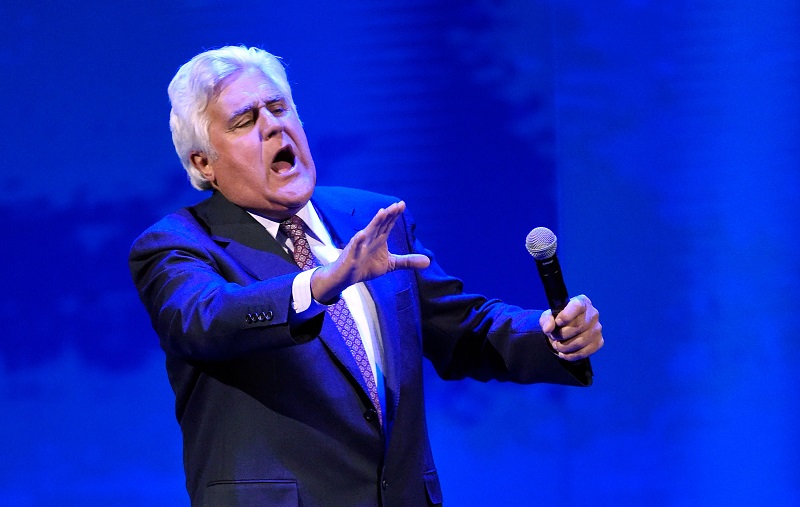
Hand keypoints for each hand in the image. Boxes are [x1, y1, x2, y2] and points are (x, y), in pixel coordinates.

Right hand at [311, 201, 429, 301]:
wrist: (346, 277)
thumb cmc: (366, 267)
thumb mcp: (390, 264)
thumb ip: (408, 261)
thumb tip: (428, 261)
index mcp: (379, 239)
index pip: (387, 225)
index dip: (394, 215)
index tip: (402, 204)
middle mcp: (369, 239)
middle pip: (380, 225)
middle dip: (388, 215)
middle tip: (397, 205)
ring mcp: (360, 246)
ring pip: (368, 232)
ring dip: (375, 222)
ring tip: (383, 213)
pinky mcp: (351, 256)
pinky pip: (355, 248)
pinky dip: (358, 241)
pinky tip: (361, 234)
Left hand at [539, 294, 602, 360]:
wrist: (566, 330)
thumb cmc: (558, 319)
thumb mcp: (548, 317)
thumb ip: (546, 320)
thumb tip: (548, 328)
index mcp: (582, 302)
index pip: (577, 306)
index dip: (566, 316)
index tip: (558, 322)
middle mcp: (593, 314)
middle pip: (578, 326)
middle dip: (562, 334)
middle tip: (554, 336)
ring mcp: (597, 328)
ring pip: (581, 341)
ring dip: (565, 347)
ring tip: (557, 345)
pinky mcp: (599, 342)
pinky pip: (585, 352)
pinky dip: (571, 355)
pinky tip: (564, 353)